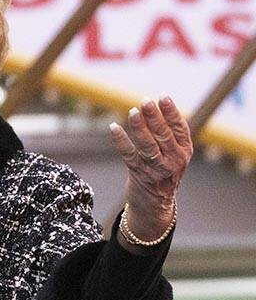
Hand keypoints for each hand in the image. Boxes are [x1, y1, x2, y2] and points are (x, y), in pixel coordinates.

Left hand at [109, 95, 192, 240]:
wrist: (155, 202)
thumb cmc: (163, 170)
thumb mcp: (173, 153)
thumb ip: (168, 134)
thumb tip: (154, 105)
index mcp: (184, 151)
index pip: (179, 128)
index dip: (171, 112)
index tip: (163, 96)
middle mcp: (173, 161)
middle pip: (163, 136)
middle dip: (154, 117)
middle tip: (146, 101)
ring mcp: (156, 169)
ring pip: (147, 146)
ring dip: (139, 128)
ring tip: (133, 111)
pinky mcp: (138, 175)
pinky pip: (129, 155)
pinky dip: (121, 141)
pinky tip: (114, 127)